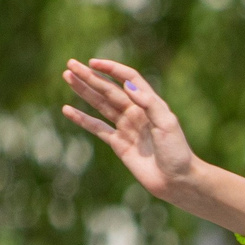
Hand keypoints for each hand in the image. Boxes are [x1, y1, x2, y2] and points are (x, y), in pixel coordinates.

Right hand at [60, 57, 196, 201]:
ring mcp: (126, 127)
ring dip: (84, 91)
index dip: (111, 69)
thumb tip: (128, 85)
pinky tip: (67, 110)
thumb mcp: (167, 124)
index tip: (93, 63)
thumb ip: (149, 103)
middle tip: (70, 64)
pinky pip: (97, 128)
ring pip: (100, 105)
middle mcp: (136, 112)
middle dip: (90, 77)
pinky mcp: (118, 144)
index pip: (128, 78)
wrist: (177, 181)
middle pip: (109, 89)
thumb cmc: (177, 151)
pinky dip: (82, 119)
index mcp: (149, 104)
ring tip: (67, 77)